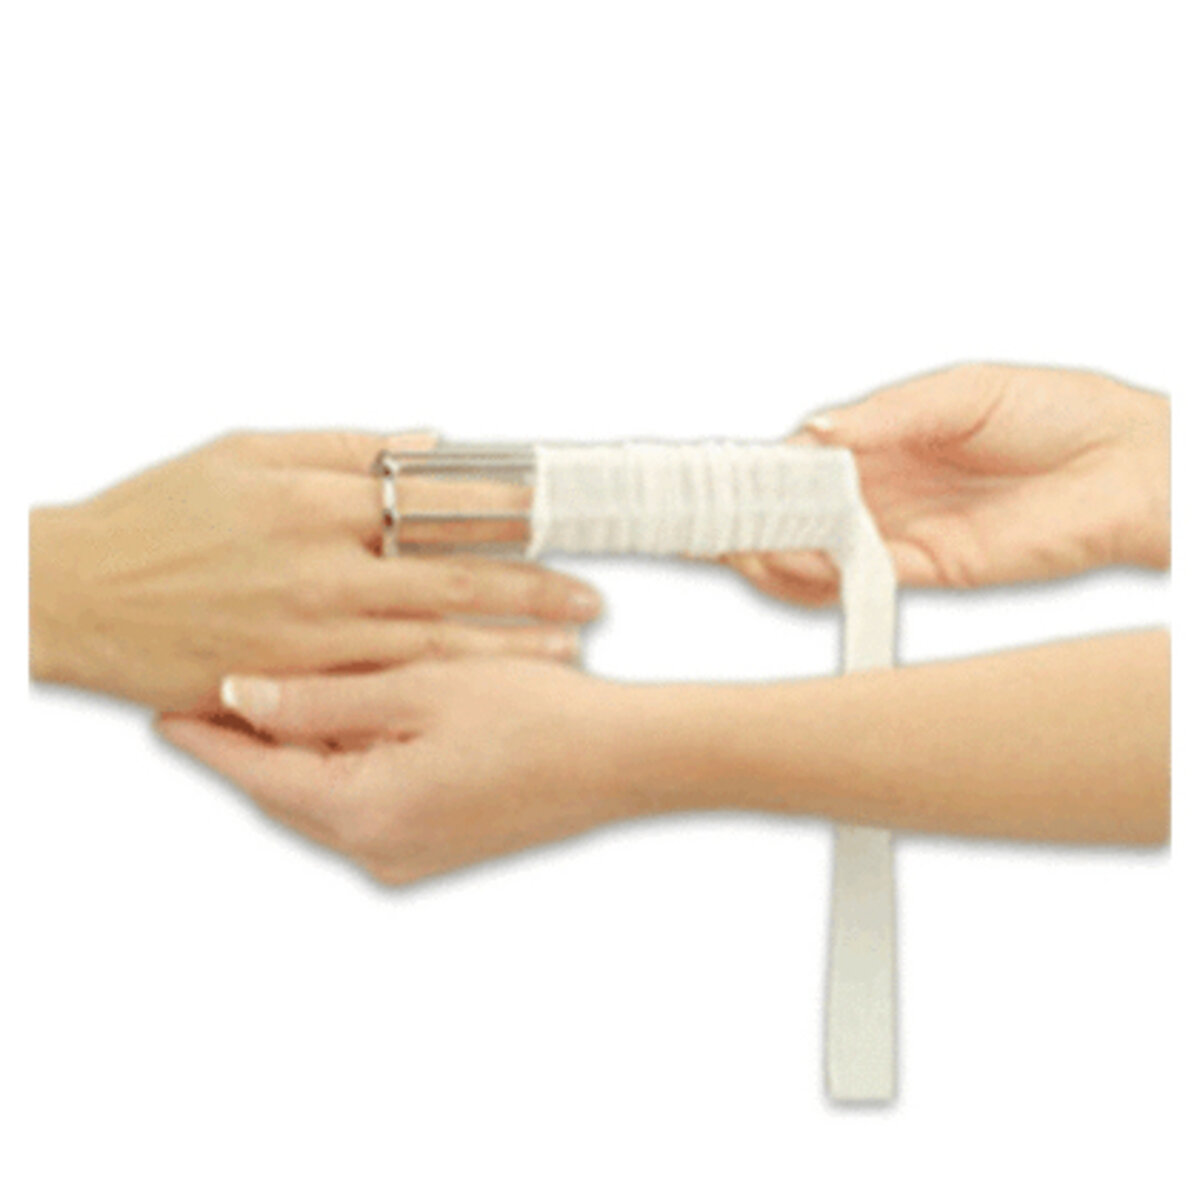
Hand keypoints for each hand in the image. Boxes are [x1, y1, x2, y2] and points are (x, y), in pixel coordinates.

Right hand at [30, 432, 602, 708]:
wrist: (72, 594)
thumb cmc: (156, 517)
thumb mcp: (243, 453)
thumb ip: (341, 448)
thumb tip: (427, 445)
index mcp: (313, 499)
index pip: (435, 500)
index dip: (506, 507)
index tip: (558, 513)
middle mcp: (322, 567)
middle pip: (453, 576)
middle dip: (531, 587)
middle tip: (589, 596)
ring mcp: (310, 632)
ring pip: (433, 640)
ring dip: (507, 644)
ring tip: (567, 647)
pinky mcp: (291, 681)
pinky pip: (384, 686)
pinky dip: (444, 684)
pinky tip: (487, 686)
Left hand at [157, 659, 671, 884]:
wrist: (624, 759)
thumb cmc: (536, 715)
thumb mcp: (420, 688)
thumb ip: (323, 699)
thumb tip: (243, 697)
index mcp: (366, 813)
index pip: (257, 777)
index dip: (208, 739)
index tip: (163, 707)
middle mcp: (380, 850)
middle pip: (287, 792)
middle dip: (253, 742)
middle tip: (217, 686)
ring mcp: (411, 855)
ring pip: (326, 796)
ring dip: (302, 749)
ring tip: (279, 692)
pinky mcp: (438, 845)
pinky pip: (367, 803)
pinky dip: (348, 763)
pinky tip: (352, 718)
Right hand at [727, 364, 1168, 603]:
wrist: (1131, 462)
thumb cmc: (1056, 414)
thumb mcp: (957, 393)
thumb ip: (886, 416)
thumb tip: (815, 432)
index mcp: (879, 450)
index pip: (796, 468)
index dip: (752, 476)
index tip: (710, 481)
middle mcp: (880, 499)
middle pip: (791, 521)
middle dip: (743, 525)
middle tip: (705, 524)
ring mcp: (901, 537)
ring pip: (814, 559)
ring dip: (769, 554)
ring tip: (739, 542)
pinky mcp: (932, 569)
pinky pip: (862, 575)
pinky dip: (821, 570)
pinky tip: (795, 554)